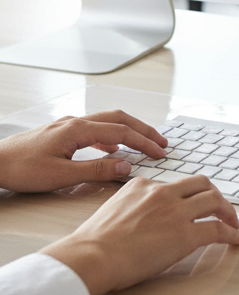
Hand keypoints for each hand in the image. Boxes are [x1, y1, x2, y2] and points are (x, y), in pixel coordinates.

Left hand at [0, 112, 167, 192]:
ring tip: (143, 143)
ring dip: (129, 131)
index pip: (121, 132)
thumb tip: (126, 165)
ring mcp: (68, 125)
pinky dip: (111, 135)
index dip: (144, 142)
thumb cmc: (21, 169)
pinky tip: (112, 149)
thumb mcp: (60, 175)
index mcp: (78, 129)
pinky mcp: (61, 132)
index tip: (160, 151)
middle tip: (161, 142)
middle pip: (119, 119)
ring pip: (108, 121)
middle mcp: (75, 122)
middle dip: (143, 130)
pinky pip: (95, 128)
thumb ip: (96, 170)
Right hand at [41, 176, 238, 294]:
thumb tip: (140, 220)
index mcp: (143, 186)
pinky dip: (230, 233)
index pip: (173, 184)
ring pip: (214, 200)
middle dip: (214, 194)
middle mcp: (162, 193)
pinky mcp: (186, 234)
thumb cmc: (93, 243)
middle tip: (220, 208)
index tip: (192, 203)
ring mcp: (176, 212)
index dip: (187, 195)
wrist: (91, 257)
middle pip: (201, 183)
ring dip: (227, 211)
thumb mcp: (112, 210)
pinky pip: (217, 229)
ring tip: (232, 222)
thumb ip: (132, 206)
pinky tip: (234, 239)